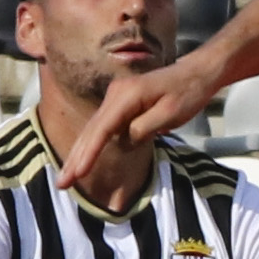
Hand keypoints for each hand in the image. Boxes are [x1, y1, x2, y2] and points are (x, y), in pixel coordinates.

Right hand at [58, 47, 220, 182]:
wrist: (196, 74)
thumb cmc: (187, 93)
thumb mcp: (170, 114)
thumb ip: (143, 128)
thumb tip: (122, 141)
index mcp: (127, 95)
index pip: (102, 129)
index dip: (89, 153)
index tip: (77, 173)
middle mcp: (115, 94)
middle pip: (91, 130)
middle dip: (76, 158)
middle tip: (62, 184)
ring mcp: (115, 98)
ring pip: (93, 130)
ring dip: (80, 154)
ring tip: (67, 178)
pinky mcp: (120, 104)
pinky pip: (102, 128)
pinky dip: (91, 145)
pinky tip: (82, 161)